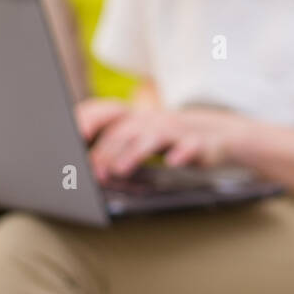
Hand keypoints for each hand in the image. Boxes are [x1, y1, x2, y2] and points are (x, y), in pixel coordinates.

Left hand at [74, 99, 246, 177]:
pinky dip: (182, 152)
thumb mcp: (144, 140)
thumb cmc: (172, 142)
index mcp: (138, 121)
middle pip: (126, 133)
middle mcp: (155, 122)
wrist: (220, 136)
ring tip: (120, 169)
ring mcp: (178, 131)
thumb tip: (87, 169)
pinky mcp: (201, 143)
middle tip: (92, 173)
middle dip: (106, 152)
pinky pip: (191, 145)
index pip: (108, 119)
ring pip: (154, 138)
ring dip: (135, 153)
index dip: (90, 125)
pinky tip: (173, 161)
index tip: (73, 141)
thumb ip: (117, 148)